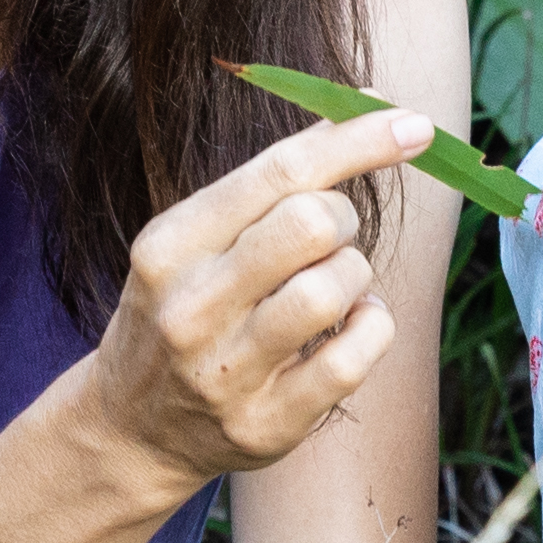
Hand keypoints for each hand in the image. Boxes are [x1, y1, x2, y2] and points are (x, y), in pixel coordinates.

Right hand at [82, 117, 441, 486]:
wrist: (129, 431)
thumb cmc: (181, 312)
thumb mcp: (194, 243)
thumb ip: (267, 187)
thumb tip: (366, 112)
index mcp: (171, 244)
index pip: (280, 171)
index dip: (359, 140)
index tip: (414, 123)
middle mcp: (191, 305)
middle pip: (313, 223)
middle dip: (345, 218)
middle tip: (331, 238)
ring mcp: (226, 370)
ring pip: (334, 288)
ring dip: (356, 277)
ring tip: (333, 290)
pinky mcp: (266, 423)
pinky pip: (353, 358)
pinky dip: (372, 328)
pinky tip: (350, 328)